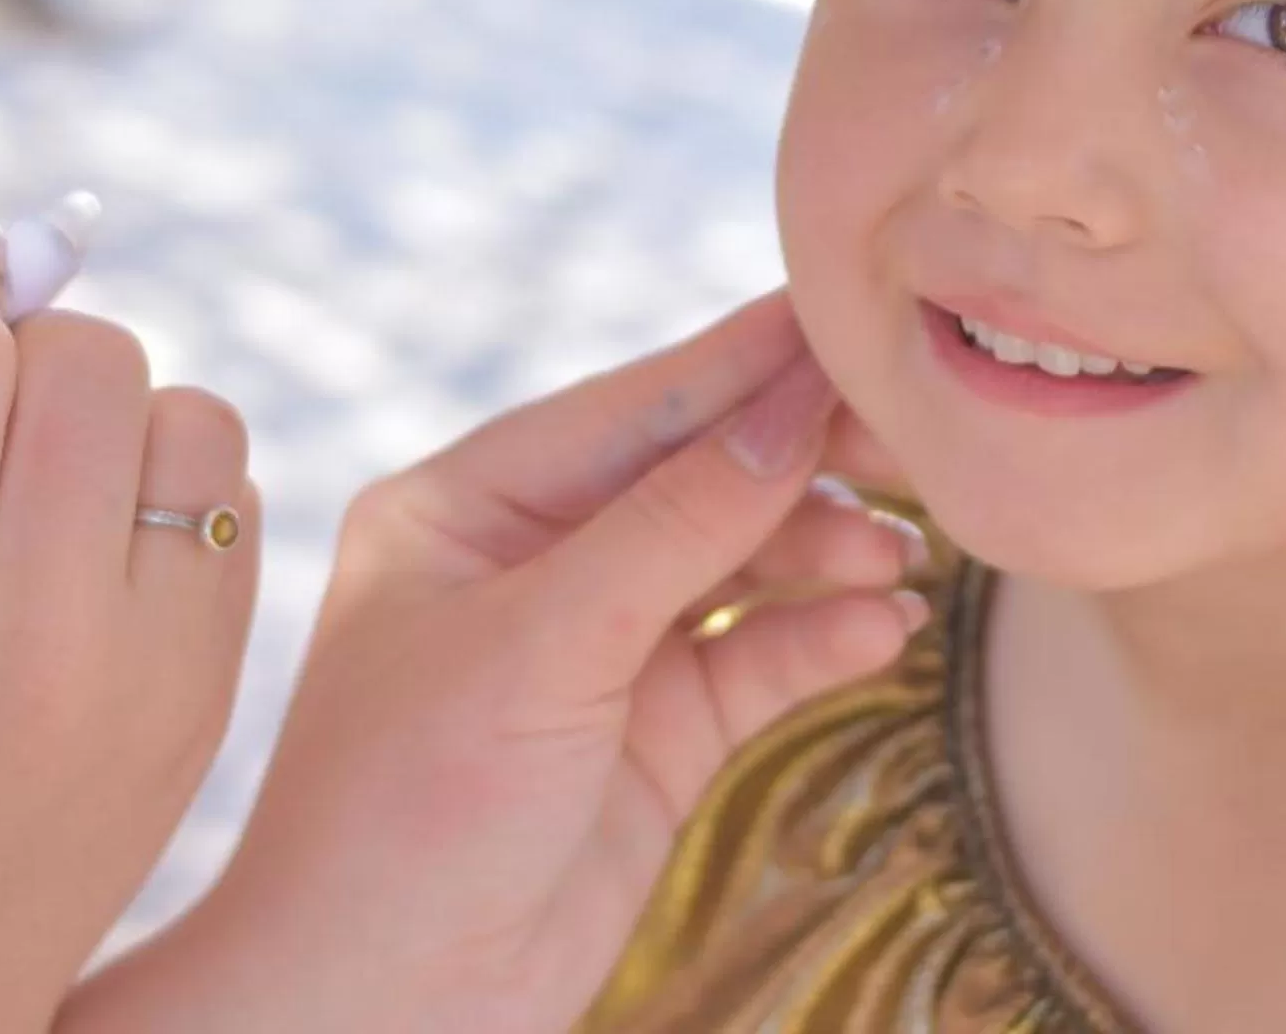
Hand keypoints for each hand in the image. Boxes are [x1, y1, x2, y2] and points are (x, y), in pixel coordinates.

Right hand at [0, 247, 258, 1033]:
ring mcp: (150, 667)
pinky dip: (171, 480)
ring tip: (39, 483)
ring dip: (109, 413)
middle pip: (82, 353)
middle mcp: (38, 637)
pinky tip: (98, 541)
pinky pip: (235, 487)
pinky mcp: (213, 685)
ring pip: (182, 406)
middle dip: (15, 356)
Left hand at [68, 293, 922, 1033]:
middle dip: (800, 463)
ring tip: (900, 553)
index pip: (630, 408)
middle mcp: (533, 563)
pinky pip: (754, 664)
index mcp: (465, 506)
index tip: (848, 320)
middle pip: (696, 479)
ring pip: (737, 568)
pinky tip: (883, 630)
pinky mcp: (651, 742)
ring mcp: (597, 654)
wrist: (376, 1011)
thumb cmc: (404, 811)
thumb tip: (789, 408)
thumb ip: (674, 525)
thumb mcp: (540, 645)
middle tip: (909, 444)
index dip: (742, 366)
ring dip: (822, 553)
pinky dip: (820, 639)